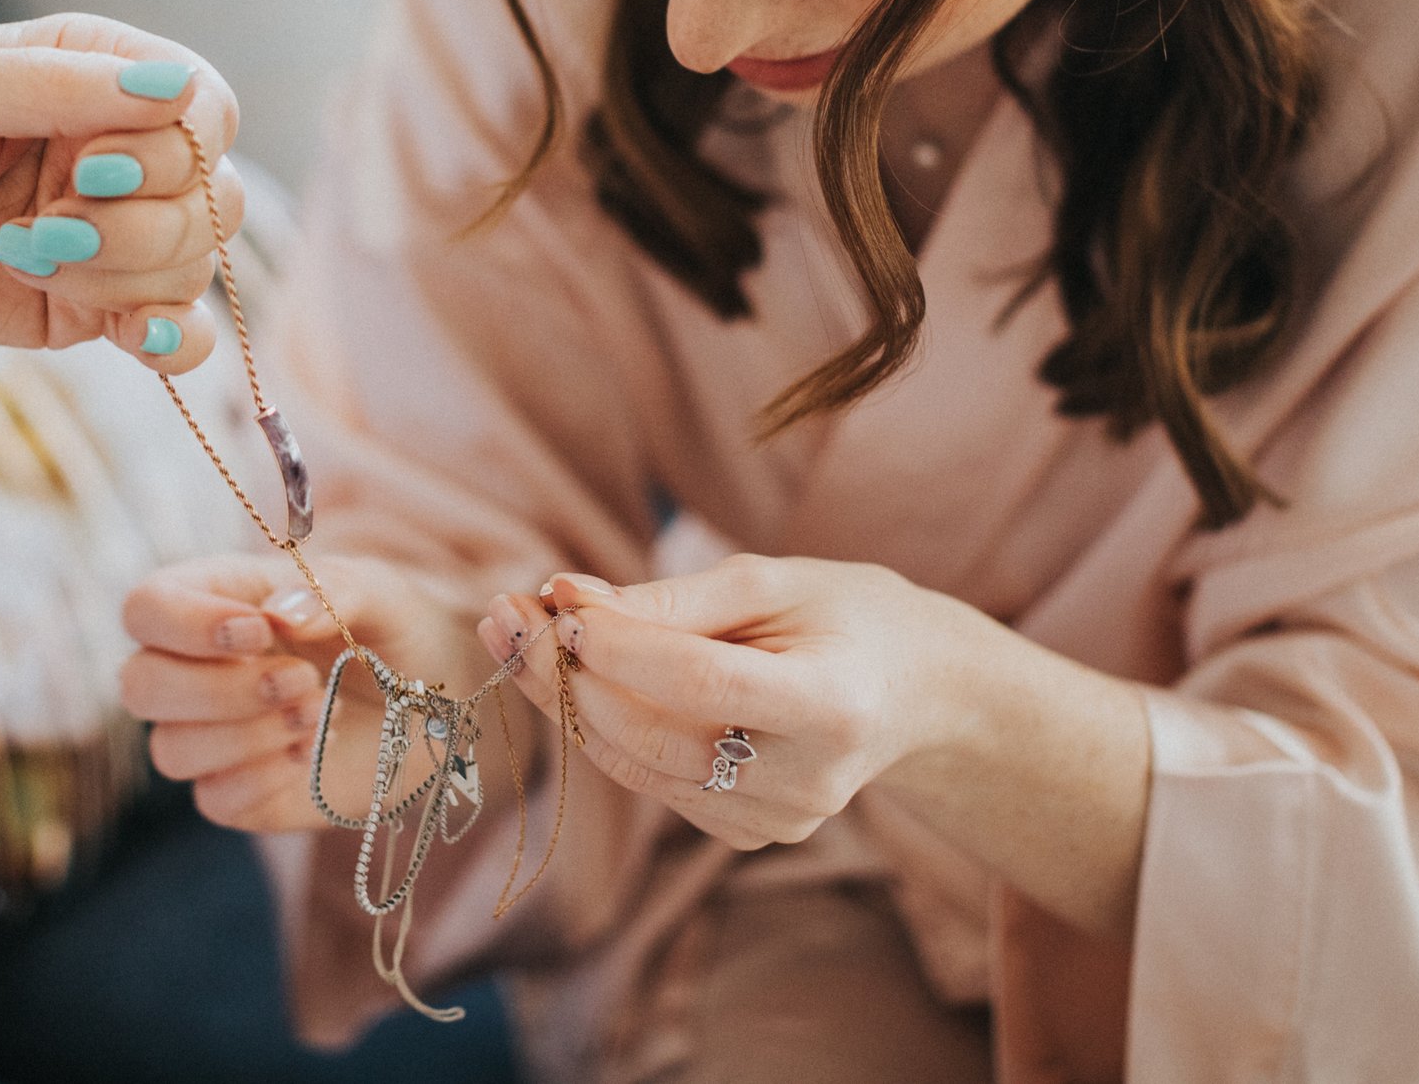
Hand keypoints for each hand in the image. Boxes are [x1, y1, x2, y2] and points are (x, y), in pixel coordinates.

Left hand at [0, 15, 242, 378]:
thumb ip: (57, 86)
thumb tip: (174, 87)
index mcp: (99, 73)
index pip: (204, 105)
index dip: (170, 146)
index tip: (86, 164)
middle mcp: (122, 151)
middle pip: (213, 194)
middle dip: (136, 222)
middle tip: (42, 224)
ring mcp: (114, 234)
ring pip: (194, 264)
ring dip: (122, 273)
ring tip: (26, 258)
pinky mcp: (93, 308)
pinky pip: (180, 333)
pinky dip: (175, 339)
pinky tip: (133, 334)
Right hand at [119, 552, 492, 832]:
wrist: (438, 701)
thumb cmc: (394, 629)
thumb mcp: (380, 593)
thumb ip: (332, 591)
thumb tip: (278, 615)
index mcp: (214, 601)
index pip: (145, 608)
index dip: (185, 623)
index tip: (259, 631)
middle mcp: (195, 669)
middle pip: (139, 685)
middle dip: (220, 688)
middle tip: (302, 680)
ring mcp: (211, 736)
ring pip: (170, 751)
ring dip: (248, 735)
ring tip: (322, 711)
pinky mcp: (238, 793)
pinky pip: (212, 800)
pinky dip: (263, 777)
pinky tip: (313, 753)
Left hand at [478, 553, 958, 850]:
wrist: (914, 694)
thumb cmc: (843, 617)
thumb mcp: (773, 582)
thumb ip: (674, 598)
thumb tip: (565, 599)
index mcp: (830, 707)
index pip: (701, 683)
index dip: (621, 647)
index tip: (556, 602)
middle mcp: (805, 782)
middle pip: (654, 735)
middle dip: (564, 675)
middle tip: (504, 613)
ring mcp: (776, 821)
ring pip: (637, 766)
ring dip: (563, 700)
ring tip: (514, 631)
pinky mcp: (748, 836)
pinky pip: (651, 781)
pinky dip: (601, 728)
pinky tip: (567, 674)